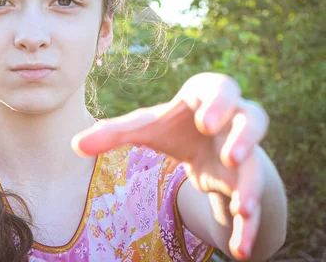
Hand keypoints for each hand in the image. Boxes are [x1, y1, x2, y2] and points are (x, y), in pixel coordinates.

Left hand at [71, 72, 269, 259]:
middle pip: (253, 118)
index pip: (219, 87)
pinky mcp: (249, 180)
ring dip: (251, 184)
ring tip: (241, 207)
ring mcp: (246, 151)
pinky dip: (249, 226)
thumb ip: (114, 133)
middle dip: (243, 136)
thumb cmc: (174, 126)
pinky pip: (255, 202)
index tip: (203, 120)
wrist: (205, 146)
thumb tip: (75, 144)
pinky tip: (240, 251)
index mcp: (206, 97)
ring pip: (258, 163)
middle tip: (229, 154)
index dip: (217, 101)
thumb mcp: (146, 127)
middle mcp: (234, 120)